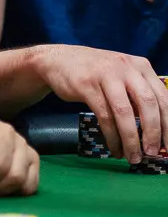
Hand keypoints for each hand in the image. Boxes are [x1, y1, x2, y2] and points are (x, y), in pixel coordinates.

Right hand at [33, 45, 167, 163]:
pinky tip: (114, 148)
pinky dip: (112, 136)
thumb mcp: (123, 74)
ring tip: (133, 157)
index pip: (163, 98)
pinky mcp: (86, 85)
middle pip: (147, 104)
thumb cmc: (95, 72)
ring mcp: (105, 75)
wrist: (58, 59)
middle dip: (153, 133)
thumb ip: (139, 93)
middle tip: (153, 153)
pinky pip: (104, 116)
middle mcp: (126, 68)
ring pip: (125, 112)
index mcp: (141, 66)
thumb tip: (158, 130)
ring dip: (131, 139)